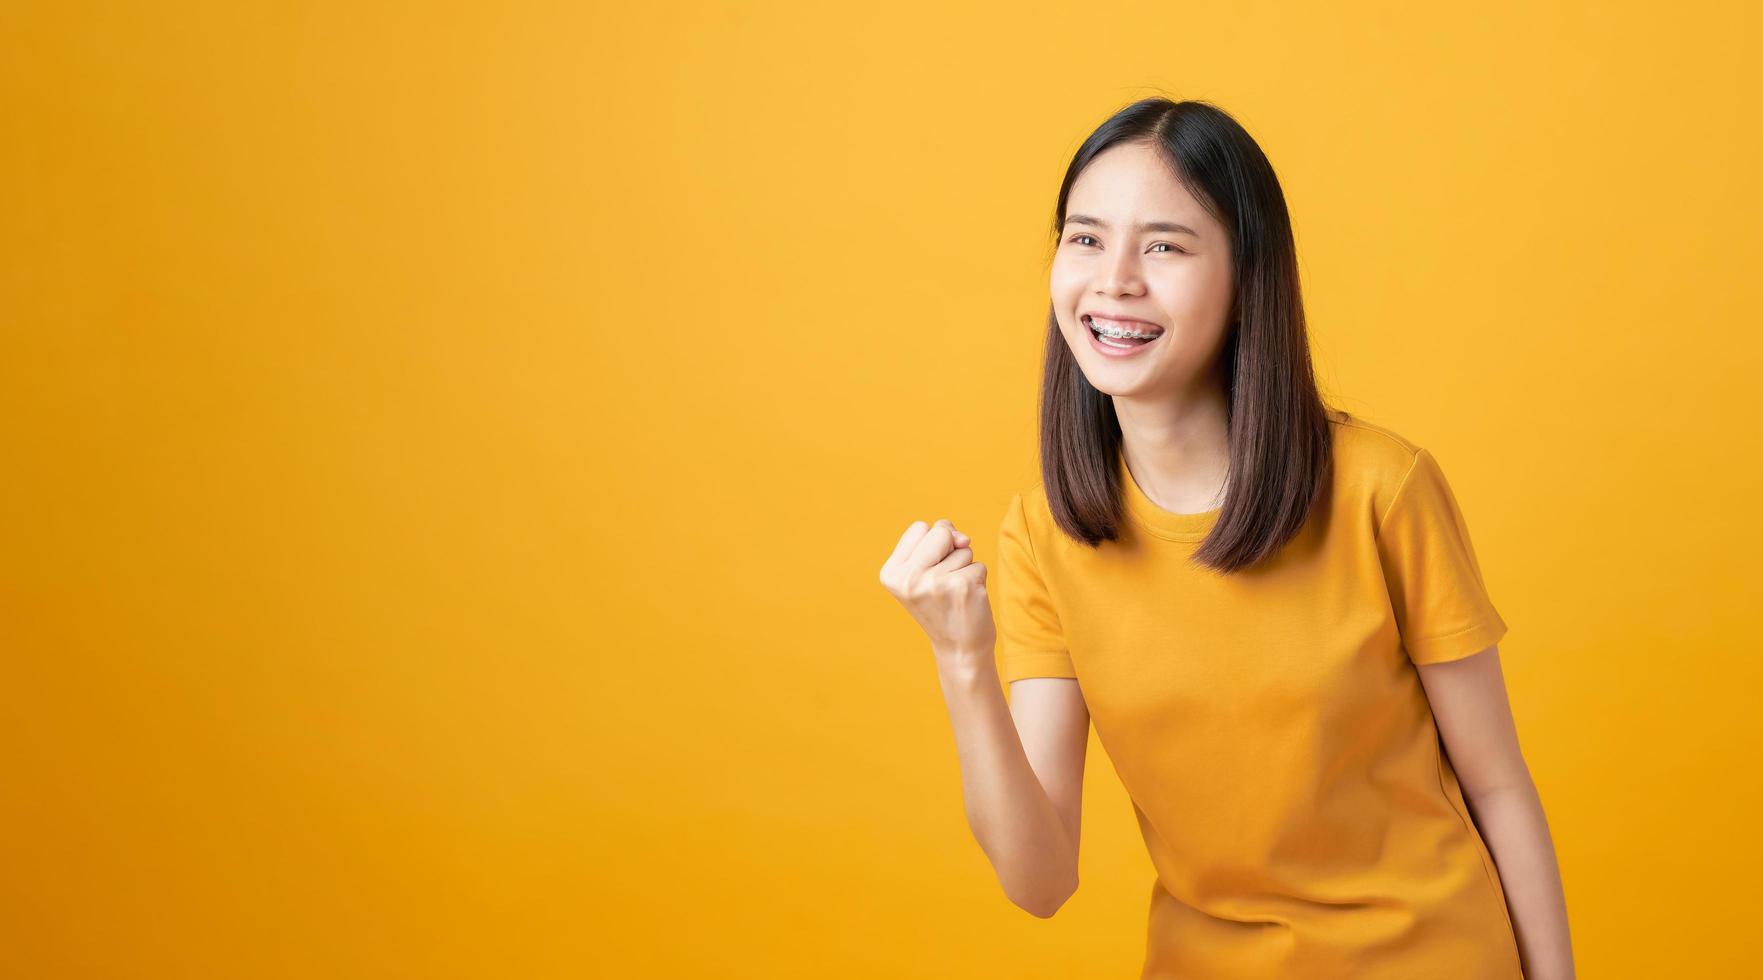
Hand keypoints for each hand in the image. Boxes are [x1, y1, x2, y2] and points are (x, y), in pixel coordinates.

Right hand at [879, 518, 995, 659]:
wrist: (959, 648)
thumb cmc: (943, 604)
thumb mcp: (926, 570)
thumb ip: (939, 541)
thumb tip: (963, 538)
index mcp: (890, 573)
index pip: (920, 527)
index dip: (933, 545)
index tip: (928, 573)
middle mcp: (907, 579)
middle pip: (940, 531)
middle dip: (950, 550)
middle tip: (944, 582)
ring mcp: (933, 583)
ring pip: (963, 548)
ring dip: (964, 567)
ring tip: (954, 594)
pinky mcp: (961, 587)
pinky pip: (978, 565)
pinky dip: (977, 580)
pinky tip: (967, 600)